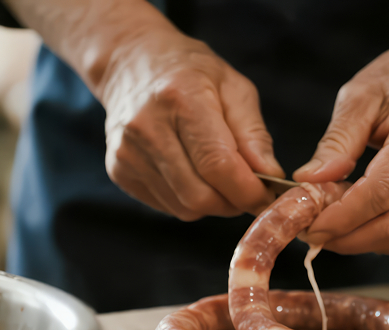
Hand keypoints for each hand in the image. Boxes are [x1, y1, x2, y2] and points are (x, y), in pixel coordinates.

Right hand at [99, 26, 282, 219]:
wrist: (131, 63)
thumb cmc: (189, 72)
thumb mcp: (233, 87)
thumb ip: (253, 134)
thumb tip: (270, 177)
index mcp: (181, 98)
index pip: (217, 164)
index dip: (248, 190)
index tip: (266, 196)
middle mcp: (147, 127)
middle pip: (199, 195)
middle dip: (231, 202)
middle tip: (245, 190)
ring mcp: (127, 152)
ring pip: (184, 208)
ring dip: (211, 203)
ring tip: (217, 177)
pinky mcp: (119, 170)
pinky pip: (166, 206)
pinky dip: (187, 200)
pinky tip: (190, 174)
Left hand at [292, 0, 388, 254]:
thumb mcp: (360, 95)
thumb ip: (336, 141)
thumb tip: (309, 182)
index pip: (380, 194)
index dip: (341, 218)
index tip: (307, 225)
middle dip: (346, 239)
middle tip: (310, 232)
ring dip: (358, 240)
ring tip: (327, 223)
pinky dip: (376, 232)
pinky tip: (354, 216)